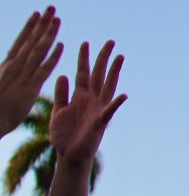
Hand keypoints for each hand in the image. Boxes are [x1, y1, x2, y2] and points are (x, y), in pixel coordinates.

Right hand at [0, 8, 63, 136]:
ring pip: (37, 51)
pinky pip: (42, 70)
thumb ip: (7, 74)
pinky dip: (52, 57)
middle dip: (41, 24)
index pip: (20, 42)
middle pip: (30, 41)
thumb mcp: (0, 85)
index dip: (29, 28)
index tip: (36, 14)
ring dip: (48, 34)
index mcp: (6, 66)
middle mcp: (13, 68)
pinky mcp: (28, 89)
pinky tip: (60, 45)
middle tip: (51, 8)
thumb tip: (11, 64)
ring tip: (57, 19)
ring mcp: (21, 77)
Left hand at [49, 41, 126, 171]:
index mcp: (80, 96)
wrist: (69, 154)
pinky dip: (116, 103)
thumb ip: (61, 94)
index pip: (83, 73)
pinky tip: (123, 95)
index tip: (86, 43)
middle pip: (99, 74)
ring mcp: (98, 109)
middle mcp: (91, 99)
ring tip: (119, 57)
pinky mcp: (100, 122)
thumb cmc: (64, 135)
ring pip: (107, 86)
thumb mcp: (58, 111)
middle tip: (110, 41)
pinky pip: (109, 111)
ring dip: (113, 72)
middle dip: (103, 58)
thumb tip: (63, 75)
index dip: (84, 59)